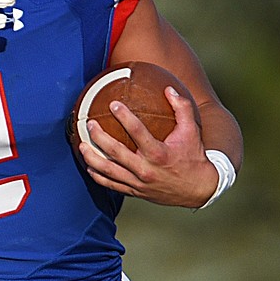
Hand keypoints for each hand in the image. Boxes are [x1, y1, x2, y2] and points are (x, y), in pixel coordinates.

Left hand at [77, 85, 218, 207]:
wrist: (199, 189)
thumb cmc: (194, 157)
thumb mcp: (192, 131)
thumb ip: (182, 108)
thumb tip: (169, 88)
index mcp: (159, 153)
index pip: (137, 132)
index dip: (124, 117)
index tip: (113, 104)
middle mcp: (146, 169)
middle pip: (115, 151)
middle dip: (99, 136)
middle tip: (90, 124)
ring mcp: (138, 183)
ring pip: (108, 171)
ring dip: (92, 158)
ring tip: (81, 145)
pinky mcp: (135, 192)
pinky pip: (111, 185)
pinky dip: (98, 176)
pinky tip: (89, 166)